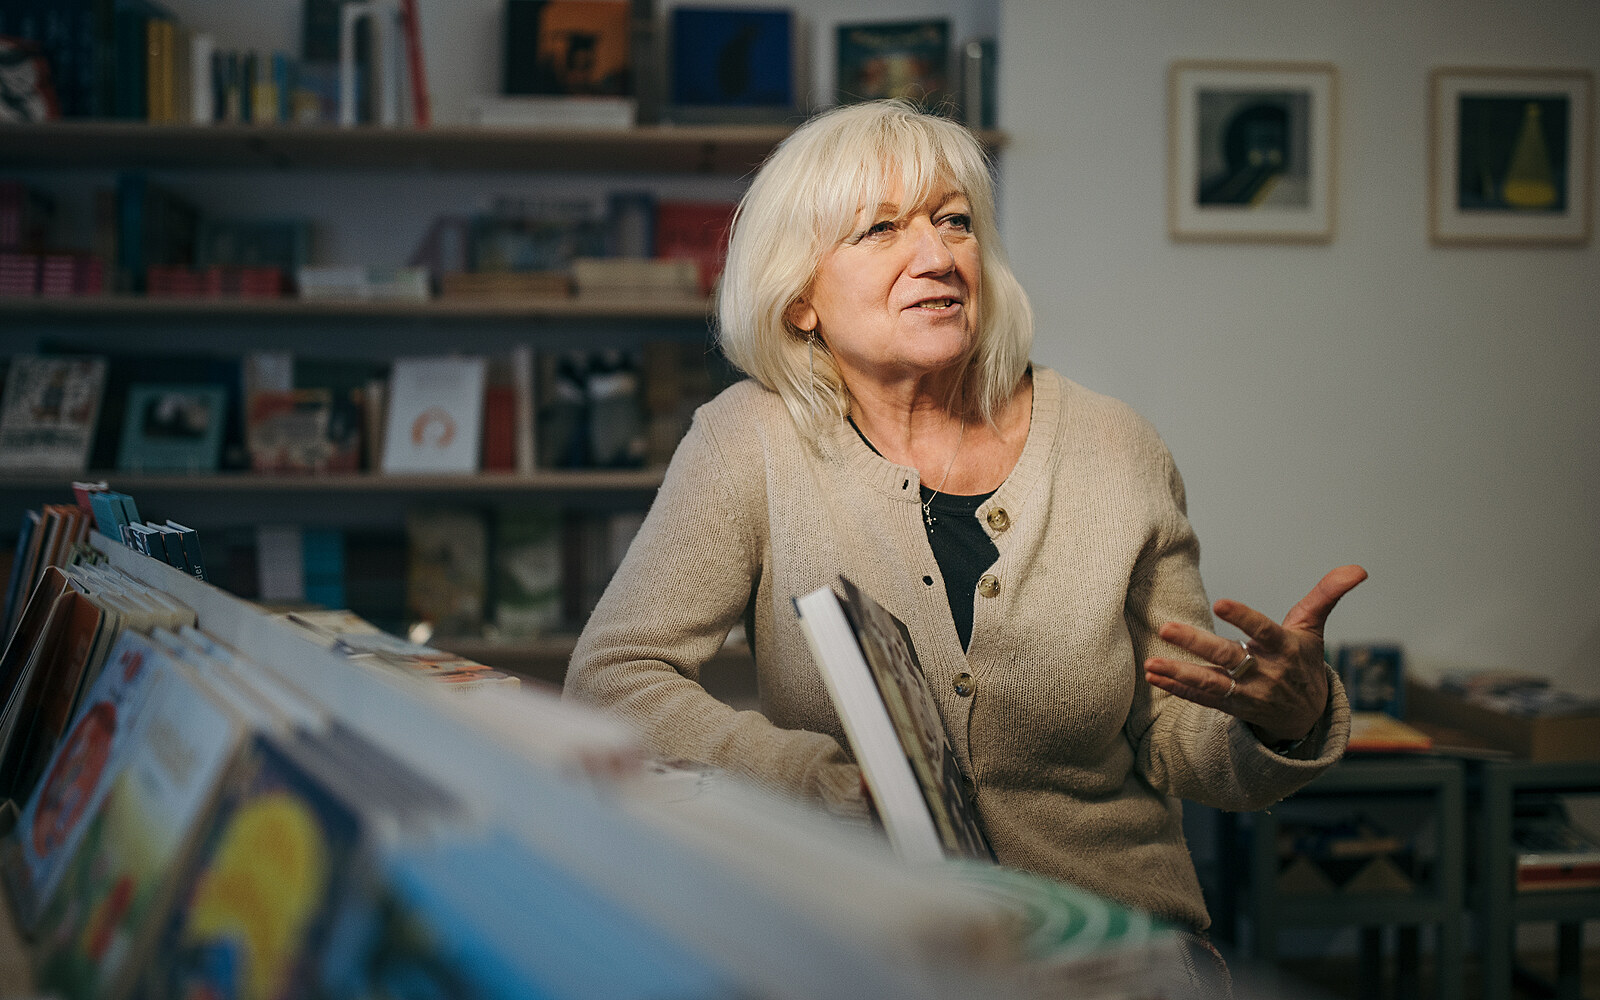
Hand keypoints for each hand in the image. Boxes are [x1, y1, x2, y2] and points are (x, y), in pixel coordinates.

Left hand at [1143, 565, 1367, 743]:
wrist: (1307, 716)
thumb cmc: (1303, 661)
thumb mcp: (1314, 628)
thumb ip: (1327, 595)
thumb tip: (1358, 569)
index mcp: (1284, 649)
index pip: (1264, 630)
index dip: (1244, 618)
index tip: (1221, 603)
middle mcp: (1264, 673)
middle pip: (1228, 658)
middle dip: (1197, 644)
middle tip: (1166, 627)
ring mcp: (1247, 693)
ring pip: (1211, 684)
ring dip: (1179, 673)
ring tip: (1151, 662)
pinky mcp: (1231, 708)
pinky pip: (1201, 700)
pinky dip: (1177, 689)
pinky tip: (1154, 675)